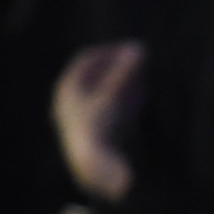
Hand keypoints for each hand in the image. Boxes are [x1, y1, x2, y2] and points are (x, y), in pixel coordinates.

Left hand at [52, 42, 144, 201]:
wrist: (92, 166)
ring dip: (124, 83)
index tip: (131, 48)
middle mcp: (70, 101)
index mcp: (68, 88)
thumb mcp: (113, 95)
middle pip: (95, 76)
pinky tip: (143, 98)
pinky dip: (125, 99)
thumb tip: (140, 47)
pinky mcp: (93, 132)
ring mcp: (80, 117)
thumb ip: (124, 72)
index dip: (110, 51)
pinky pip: (109, 108)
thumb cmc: (97, 127)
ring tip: (145, 78)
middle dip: (119, 67)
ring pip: (103, 93)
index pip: (87, 60)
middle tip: (141, 61)